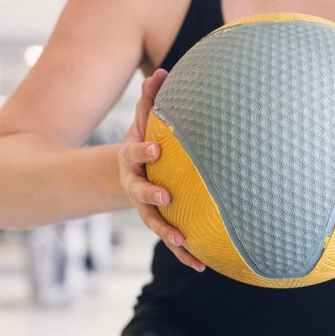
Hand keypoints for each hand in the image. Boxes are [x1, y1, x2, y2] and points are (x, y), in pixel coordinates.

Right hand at [118, 68, 204, 271]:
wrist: (133, 173)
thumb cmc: (146, 143)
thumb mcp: (145, 121)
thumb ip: (150, 99)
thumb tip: (162, 70)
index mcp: (133, 159)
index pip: (135, 154)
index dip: (144, 151)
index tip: (157, 149)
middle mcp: (136, 186)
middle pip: (139, 193)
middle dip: (151, 195)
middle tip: (166, 196)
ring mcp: (146, 207)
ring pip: (155, 222)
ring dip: (168, 233)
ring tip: (184, 241)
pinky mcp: (160, 221)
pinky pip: (171, 239)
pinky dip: (184, 252)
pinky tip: (201, 265)